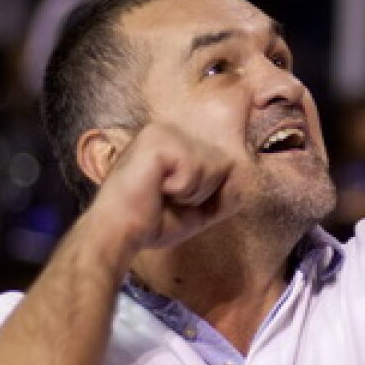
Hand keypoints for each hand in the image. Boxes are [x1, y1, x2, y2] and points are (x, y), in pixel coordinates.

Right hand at [88, 122, 240, 257]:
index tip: (172, 198)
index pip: (221, 162)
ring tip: (161, 193)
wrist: (119, 233)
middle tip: (167, 198)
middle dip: (202, 192)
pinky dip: (182, 188)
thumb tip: (245, 178)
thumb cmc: (153, 222)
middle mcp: (169, 130)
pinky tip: (156, 188)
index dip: (207, 191)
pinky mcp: (158, 140)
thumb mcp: (199, 209)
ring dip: (192, 191)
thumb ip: (225, 194)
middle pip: (223, 162)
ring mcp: (163, 132)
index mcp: (176, 142)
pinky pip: (197, 168)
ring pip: (214, 165)